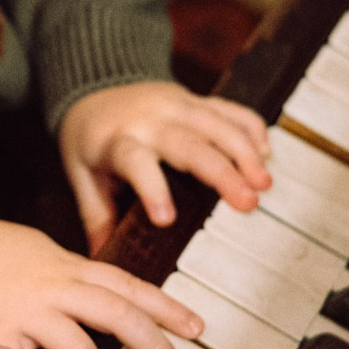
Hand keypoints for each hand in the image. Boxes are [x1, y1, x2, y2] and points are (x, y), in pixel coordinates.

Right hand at [0, 206, 203, 348]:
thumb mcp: (40, 257)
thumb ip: (74, 281)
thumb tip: (111, 302)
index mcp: (68, 267)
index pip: (130, 285)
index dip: (168, 308)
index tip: (197, 328)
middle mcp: (54, 284)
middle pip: (119, 311)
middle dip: (154, 342)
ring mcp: (25, 308)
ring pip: (83, 342)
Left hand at [59, 80, 270, 253]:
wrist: (94, 87)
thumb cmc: (91, 139)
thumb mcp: (83, 176)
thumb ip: (97, 217)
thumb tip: (102, 261)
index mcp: (118, 142)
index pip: (135, 163)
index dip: (152, 189)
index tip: (166, 219)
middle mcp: (150, 122)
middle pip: (189, 145)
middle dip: (222, 173)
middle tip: (248, 203)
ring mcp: (177, 106)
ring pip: (217, 123)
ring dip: (245, 151)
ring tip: (264, 183)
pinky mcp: (196, 99)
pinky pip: (229, 108)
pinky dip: (250, 127)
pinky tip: (265, 153)